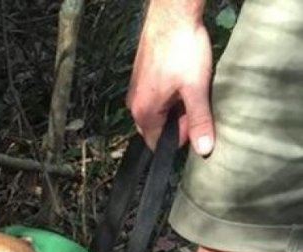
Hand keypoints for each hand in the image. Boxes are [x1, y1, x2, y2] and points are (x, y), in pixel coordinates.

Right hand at [127, 11, 214, 155]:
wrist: (172, 13)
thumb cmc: (182, 49)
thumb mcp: (196, 89)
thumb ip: (199, 122)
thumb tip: (204, 150)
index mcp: (144, 114)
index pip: (160, 144)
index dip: (181, 134)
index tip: (194, 115)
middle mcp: (135, 105)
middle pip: (159, 127)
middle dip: (178, 119)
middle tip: (193, 96)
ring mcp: (136, 90)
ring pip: (160, 110)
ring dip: (176, 103)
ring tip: (188, 81)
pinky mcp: (141, 76)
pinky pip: (156, 95)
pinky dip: (170, 89)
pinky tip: (181, 73)